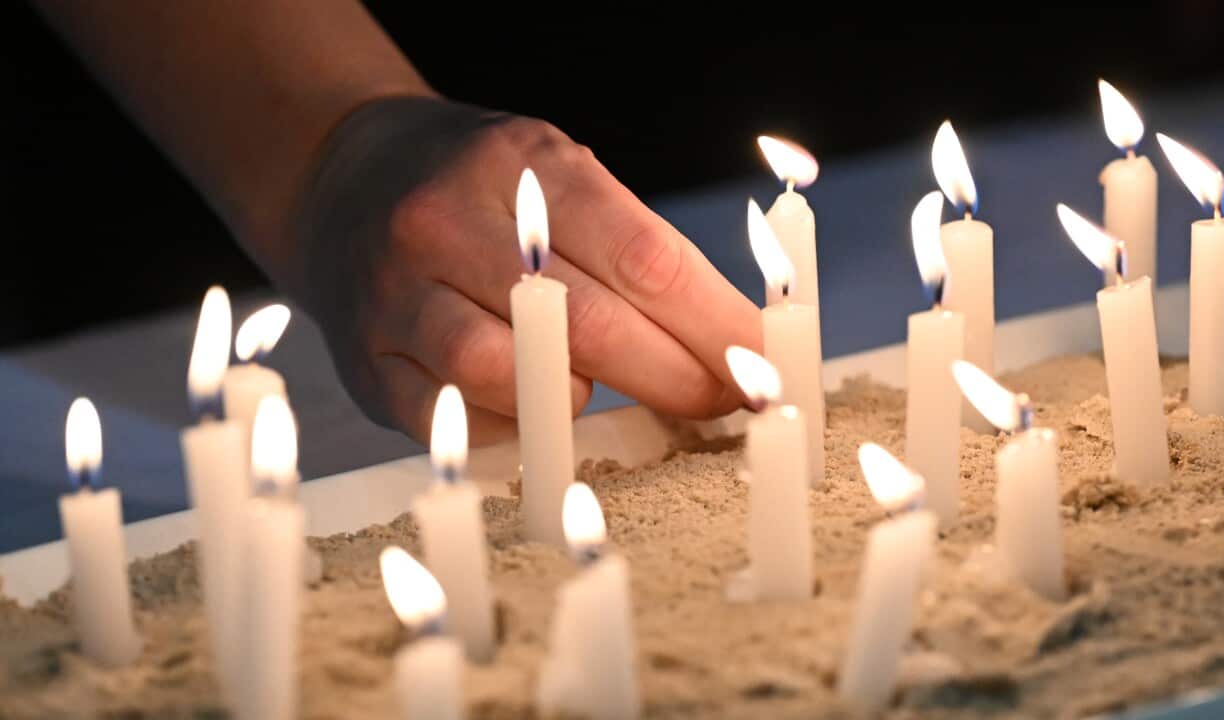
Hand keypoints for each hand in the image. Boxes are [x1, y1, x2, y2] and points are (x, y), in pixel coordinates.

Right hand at [288, 97, 759, 445]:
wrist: (345, 181)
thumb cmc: (486, 191)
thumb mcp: (560, 176)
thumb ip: (634, 251)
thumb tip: (735, 344)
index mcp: (523, 166)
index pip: (644, 259)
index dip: (716, 325)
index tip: (765, 366)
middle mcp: (449, 222)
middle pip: (588, 324)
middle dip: (676, 378)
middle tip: (726, 403)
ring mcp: (398, 294)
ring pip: (506, 372)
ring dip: (584, 403)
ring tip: (615, 399)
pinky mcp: (368, 363)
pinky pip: (454, 418)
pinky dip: (514, 430)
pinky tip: (543, 418)